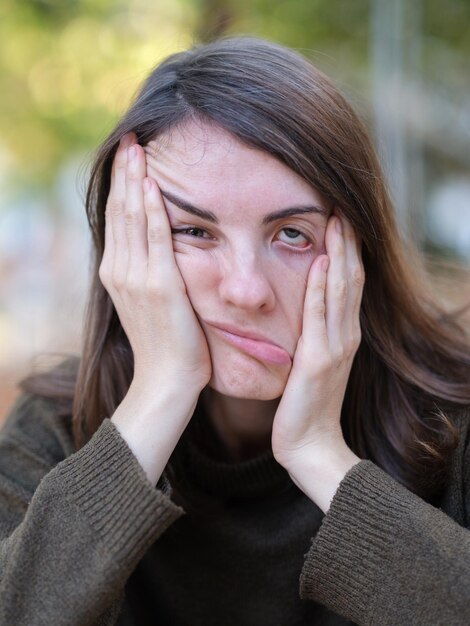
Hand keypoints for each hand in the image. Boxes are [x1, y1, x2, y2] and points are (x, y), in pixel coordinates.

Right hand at [99, 133, 211, 394]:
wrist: (166, 378)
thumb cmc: (164, 343)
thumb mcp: (146, 302)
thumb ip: (146, 272)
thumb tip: (155, 248)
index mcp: (115, 272)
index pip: (117, 218)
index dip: (121, 185)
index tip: (127, 157)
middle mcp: (119, 270)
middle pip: (120, 211)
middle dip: (125, 173)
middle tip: (130, 140)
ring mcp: (136, 277)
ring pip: (134, 218)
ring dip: (136, 181)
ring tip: (138, 149)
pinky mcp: (160, 284)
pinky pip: (157, 238)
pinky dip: (155, 209)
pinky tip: (155, 184)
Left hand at [271, 213, 363, 472]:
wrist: (310, 445)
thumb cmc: (306, 405)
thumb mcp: (313, 363)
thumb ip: (313, 336)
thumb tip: (304, 311)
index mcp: (342, 335)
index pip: (347, 284)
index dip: (346, 251)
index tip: (339, 220)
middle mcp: (344, 335)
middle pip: (349, 279)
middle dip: (346, 242)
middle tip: (341, 207)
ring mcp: (335, 347)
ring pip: (339, 291)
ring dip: (338, 254)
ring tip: (336, 221)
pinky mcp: (318, 361)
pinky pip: (319, 316)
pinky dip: (320, 288)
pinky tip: (319, 263)